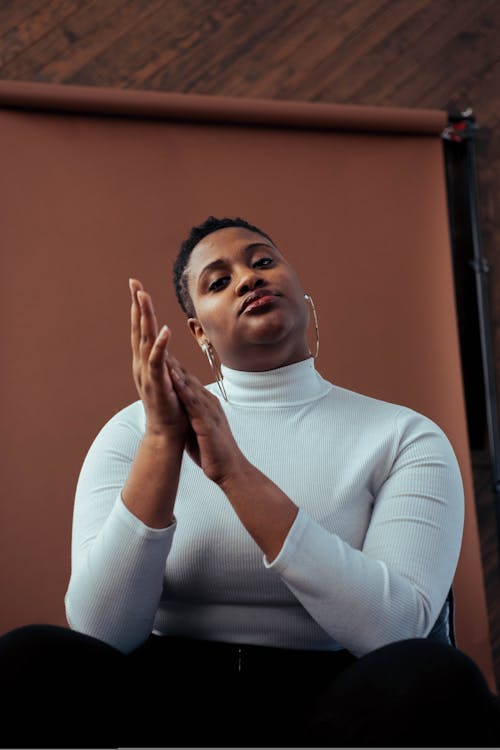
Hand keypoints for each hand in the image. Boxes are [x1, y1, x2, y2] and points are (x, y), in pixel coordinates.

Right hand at [129, 278, 187, 440]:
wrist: (167, 434)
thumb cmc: (170, 407)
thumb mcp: (166, 378)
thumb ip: (162, 362)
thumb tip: (162, 345)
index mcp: (145, 362)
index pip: (141, 329)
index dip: (139, 308)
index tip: (137, 286)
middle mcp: (142, 365)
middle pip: (138, 328)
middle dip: (136, 304)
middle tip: (133, 282)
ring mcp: (147, 374)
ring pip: (144, 340)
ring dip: (144, 317)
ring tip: (143, 296)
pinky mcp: (157, 384)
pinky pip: (157, 362)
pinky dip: (160, 346)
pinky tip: (164, 331)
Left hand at [166, 354, 245, 484]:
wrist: (232, 470)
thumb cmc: (214, 454)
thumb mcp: (199, 430)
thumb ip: (190, 418)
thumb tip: (179, 414)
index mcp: (206, 404)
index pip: (186, 381)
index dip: (172, 366)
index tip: (157, 352)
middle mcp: (208, 402)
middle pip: (187, 377)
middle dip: (171, 360)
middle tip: (156, 341)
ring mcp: (209, 411)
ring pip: (189, 384)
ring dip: (175, 368)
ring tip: (161, 352)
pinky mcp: (207, 422)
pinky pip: (193, 402)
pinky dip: (182, 388)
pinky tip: (173, 377)